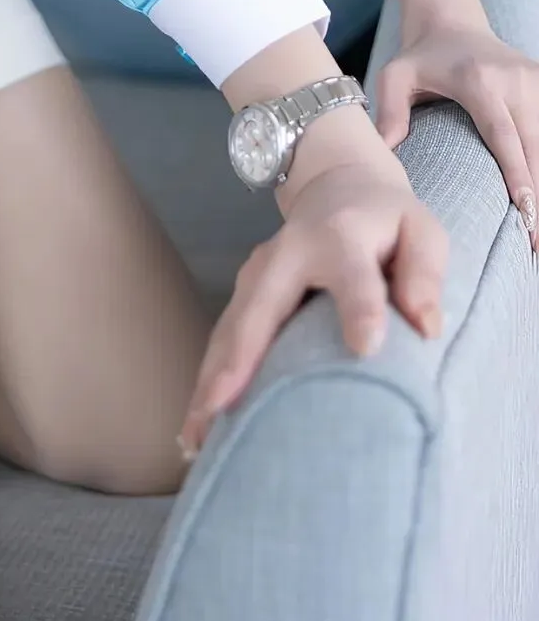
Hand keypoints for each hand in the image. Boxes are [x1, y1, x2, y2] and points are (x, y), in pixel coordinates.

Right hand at [177, 151, 446, 458]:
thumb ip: (424, 274)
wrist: (339, 183)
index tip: (366, 349)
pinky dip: (208, 380)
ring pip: (230, 331)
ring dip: (209, 382)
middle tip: (219, 412)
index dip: (359, 309)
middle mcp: (286, 254)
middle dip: (237, 361)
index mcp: (340, 238)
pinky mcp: (245, 294)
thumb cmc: (387, 222)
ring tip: (195, 437)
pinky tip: (198, 425)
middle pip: (259, 309)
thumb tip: (426, 328)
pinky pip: (224, 340)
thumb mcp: (422, 231)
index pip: (352, 275)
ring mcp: (257, 275)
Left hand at [376, 0, 538, 251]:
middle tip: (537, 240)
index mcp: (479, 80)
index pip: (503, 134)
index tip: (526, 210)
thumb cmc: (422, 57)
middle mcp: (514, 79)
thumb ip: (389, 112)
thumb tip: (384, 154)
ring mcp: (534, 79)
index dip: (518, 174)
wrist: (452, 20)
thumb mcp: (395, 76)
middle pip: (535, 144)